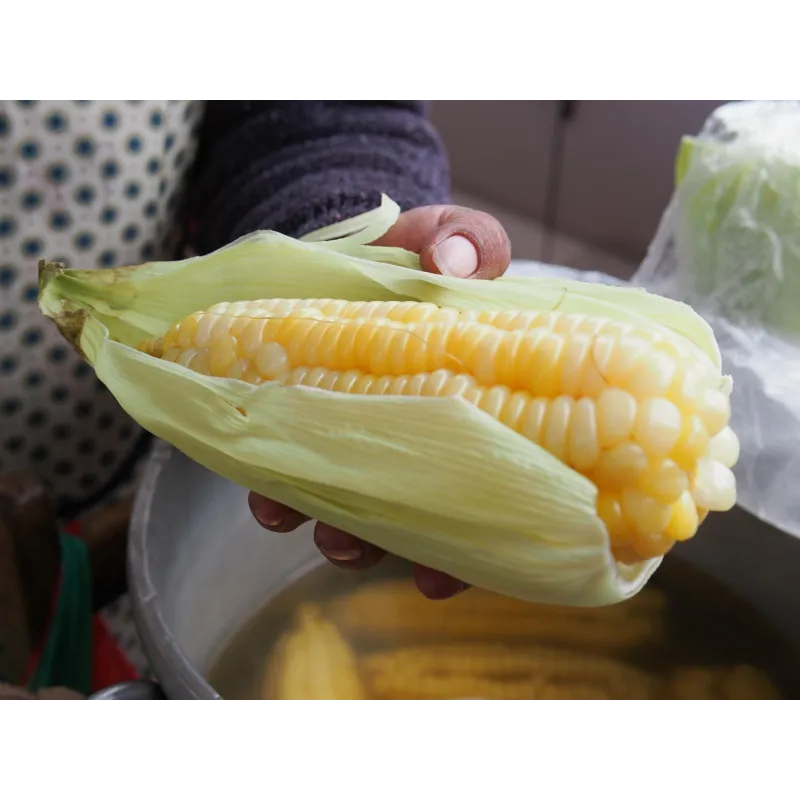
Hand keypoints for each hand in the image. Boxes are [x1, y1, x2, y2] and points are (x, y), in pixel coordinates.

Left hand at [248, 205, 511, 598]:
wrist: (346, 246)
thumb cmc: (416, 254)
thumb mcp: (451, 238)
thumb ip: (468, 244)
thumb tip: (455, 262)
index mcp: (467, 416)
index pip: (473, 499)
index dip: (459, 550)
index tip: (437, 576)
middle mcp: (413, 445)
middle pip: (405, 519)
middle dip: (381, 547)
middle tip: (354, 549)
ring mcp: (357, 438)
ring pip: (345, 506)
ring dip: (325, 527)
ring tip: (300, 519)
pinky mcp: (301, 422)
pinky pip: (287, 467)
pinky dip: (275, 485)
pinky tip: (264, 488)